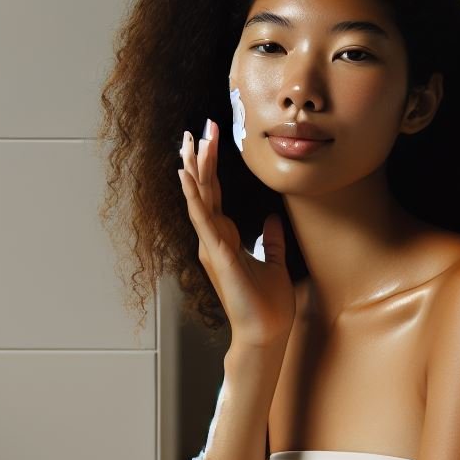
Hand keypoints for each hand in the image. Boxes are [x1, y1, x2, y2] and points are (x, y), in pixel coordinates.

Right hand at [178, 120, 294, 350]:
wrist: (266, 332)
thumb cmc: (268, 305)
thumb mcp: (275, 263)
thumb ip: (271, 241)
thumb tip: (273, 220)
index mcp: (225, 239)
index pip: (215, 195)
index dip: (213, 166)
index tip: (213, 138)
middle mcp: (212, 240)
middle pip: (204, 191)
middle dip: (200, 158)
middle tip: (199, 127)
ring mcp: (212, 246)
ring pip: (200, 199)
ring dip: (194, 169)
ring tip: (189, 141)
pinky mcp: (218, 254)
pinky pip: (202, 219)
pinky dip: (193, 196)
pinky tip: (185, 176)